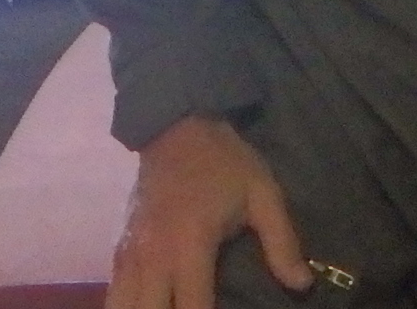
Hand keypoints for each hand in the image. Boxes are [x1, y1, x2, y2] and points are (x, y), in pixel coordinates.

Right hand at [108, 114, 312, 308]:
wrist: (177, 125)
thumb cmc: (224, 162)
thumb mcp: (263, 195)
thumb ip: (281, 242)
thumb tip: (302, 285)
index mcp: (190, 246)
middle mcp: (154, 257)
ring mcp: (131, 254)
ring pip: (122, 306)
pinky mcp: (120, 247)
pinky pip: (114, 291)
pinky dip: (126, 303)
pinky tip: (147, 305)